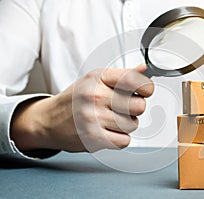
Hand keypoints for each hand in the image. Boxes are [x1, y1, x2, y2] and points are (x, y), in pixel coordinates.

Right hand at [11, 65, 153, 152]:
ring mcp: (93, 118)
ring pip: (133, 125)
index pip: (135, 80)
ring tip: (109, 120)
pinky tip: (107, 132)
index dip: (147, 88)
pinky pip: (125, 141)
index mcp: (98, 78)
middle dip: (134, 108)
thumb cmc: (76, 99)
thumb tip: (145, 69)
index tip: (144, 92)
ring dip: (125, 124)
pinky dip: (119, 139)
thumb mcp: (96, 80)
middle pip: (139, 106)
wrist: (49, 121)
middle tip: (121, 108)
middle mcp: (95, 96)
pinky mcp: (93, 138)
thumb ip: (123, 75)